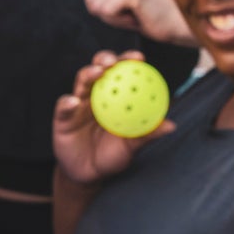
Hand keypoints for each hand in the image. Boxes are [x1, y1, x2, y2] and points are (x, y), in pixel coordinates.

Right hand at [52, 50, 173, 185]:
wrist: (89, 175)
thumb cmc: (112, 156)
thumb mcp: (131, 145)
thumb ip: (148, 134)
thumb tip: (170, 126)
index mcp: (115, 97)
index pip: (122, 74)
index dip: (129, 62)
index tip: (140, 58)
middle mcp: (96, 95)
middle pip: (99, 69)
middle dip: (106, 59)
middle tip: (114, 61)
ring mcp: (78, 104)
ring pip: (81, 81)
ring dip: (88, 74)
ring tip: (97, 73)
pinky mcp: (62, 117)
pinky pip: (64, 107)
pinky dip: (68, 103)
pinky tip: (74, 102)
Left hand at [83, 0, 193, 45]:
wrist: (178, 25)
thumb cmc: (150, 17)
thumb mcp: (123, 0)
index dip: (99, 6)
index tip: (122, 9)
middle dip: (105, 13)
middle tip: (129, 14)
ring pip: (98, 5)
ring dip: (113, 18)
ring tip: (134, 15)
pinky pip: (107, 12)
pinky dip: (118, 21)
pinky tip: (136, 18)